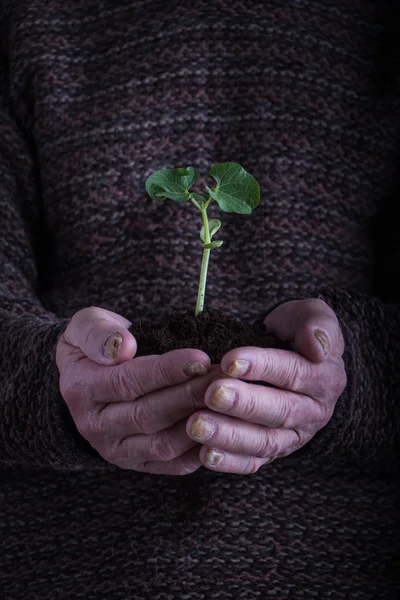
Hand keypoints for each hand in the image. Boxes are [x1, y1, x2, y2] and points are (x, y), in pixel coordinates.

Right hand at [56, 307, 217, 474]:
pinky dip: (200, 449)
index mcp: (81, 389)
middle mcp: (94, 426)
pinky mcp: (138, 464)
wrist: (87, 379)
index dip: (166, 371)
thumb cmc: (97, 345)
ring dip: (200, 422)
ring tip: (227, 398)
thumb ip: (99, 332)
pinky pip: (173, 465)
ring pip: (164, 444)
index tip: (200, 359)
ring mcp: (116, 450)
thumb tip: (123, 347)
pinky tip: (222, 427)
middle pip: (149, 415)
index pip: (128, 382)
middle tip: (223, 378)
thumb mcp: (86, 325)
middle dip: (190, 395)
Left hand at [186, 298, 346, 473]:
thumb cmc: (294, 331)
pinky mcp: (272, 452)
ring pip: (265, 442)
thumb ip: (318, 323)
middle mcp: (314, 412)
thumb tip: (317, 344)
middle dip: (243, 404)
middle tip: (211, 394)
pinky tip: (204, 454)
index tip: (229, 360)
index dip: (262, 367)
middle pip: (280, 411)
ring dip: (230, 436)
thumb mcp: (309, 314)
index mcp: (326, 378)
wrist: (286, 352)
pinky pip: (253, 462)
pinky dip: (229, 462)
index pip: (294, 373)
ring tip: (197, 426)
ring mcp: (293, 436)